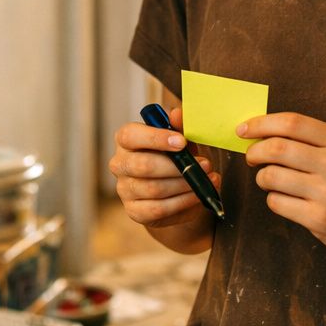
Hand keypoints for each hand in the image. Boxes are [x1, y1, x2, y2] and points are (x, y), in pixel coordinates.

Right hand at [109, 107, 221, 228]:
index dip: (155, 138)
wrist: (176, 189)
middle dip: (177, 167)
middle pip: (143, 166)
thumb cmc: (175, 156)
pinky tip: (198, 195)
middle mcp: (119, 164)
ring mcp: (124, 189)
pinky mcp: (134, 211)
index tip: (182, 142)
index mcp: (126, 140)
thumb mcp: (181, 138)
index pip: (130, 136)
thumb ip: (179, 125)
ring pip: (154, 189)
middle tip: (204, 164)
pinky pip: (158, 209)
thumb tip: (177, 114)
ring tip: (205, 180)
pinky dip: (182, 202)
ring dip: (185, 185)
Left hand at [239, 112, 325, 257]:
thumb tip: (257, 130)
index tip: (243, 129)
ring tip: (270, 180)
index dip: (261, 124)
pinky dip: (273, 199)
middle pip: (278, 148)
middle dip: (255, 151)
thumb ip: (306, 138)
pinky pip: (277, 202)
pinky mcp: (320, 218)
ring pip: (272, 176)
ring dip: (262, 177)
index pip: (292, 123)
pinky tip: (285, 200)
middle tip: (251, 156)